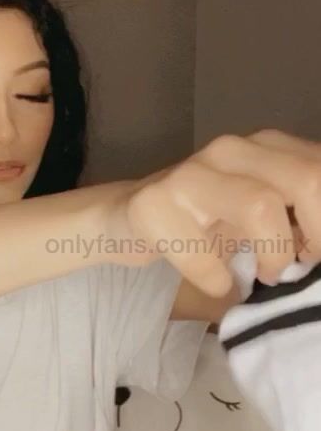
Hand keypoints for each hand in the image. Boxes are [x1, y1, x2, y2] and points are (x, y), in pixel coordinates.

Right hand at [107, 129, 320, 296]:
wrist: (128, 216)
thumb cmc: (205, 219)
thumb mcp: (262, 212)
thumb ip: (300, 214)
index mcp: (267, 147)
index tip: (316, 251)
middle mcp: (232, 149)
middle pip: (308, 181)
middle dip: (319, 234)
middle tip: (301, 265)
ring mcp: (191, 174)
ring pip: (261, 206)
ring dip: (274, 254)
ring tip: (266, 275)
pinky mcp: (152, 205)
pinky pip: (201, 253)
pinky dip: (216, 278)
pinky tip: (218, 283)